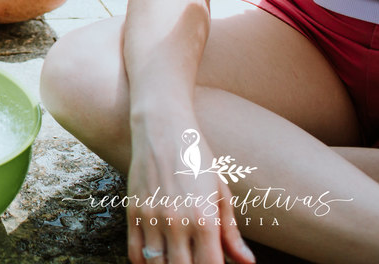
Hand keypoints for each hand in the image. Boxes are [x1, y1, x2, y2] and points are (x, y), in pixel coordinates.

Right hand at [126, 121, 254, 263]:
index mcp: (205, 218)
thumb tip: (247, 263)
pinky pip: (134, 252)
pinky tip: (157, 260)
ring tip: (178, 260)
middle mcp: (176, 221)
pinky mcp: (132, 211)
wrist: (162, 127)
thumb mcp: (220, 193)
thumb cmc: (197, 158)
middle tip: (197, 260)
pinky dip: (144, 263)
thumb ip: (231, 232)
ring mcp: (151, 217)